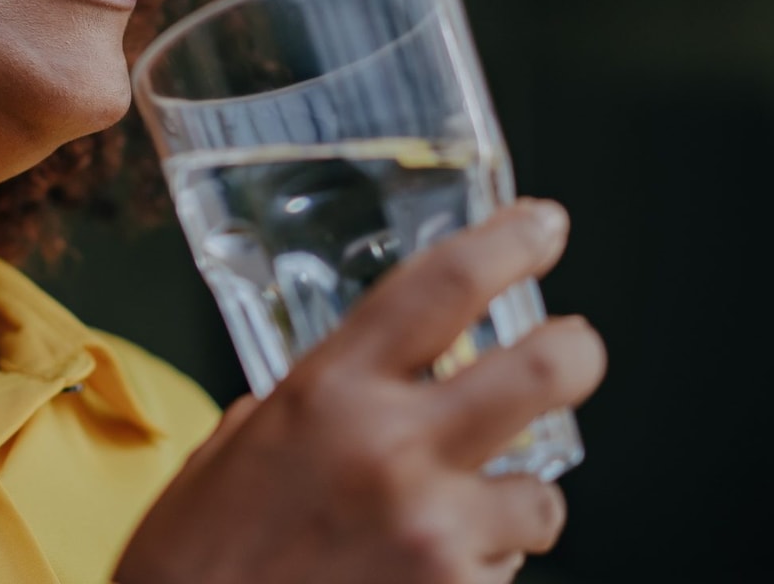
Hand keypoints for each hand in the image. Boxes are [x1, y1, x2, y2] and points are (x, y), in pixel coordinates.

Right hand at [115, 200, 605, 583]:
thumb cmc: (197, 559)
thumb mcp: (234, 450)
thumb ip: (309, 408)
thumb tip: (363, 390)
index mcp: (327, 393)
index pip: (443, 286)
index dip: (510, 242)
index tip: (543, 224)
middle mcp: (391, 451)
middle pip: (544, 371)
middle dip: (576, 352)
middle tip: (574, 349)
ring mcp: (434, 531)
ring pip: (543, 497)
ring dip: (515, 504)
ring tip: (460, 518)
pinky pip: (507, 570)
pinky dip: (480, 569)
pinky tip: (422, 575)